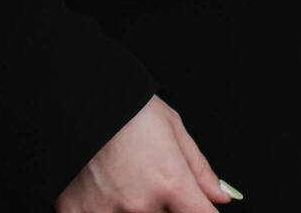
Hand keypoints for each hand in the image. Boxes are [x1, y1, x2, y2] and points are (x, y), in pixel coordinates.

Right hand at [55, 95, 237, 211]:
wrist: (77, 100)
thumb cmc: (128, 111)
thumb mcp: (174, 130)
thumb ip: (199, 170)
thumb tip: (222, 197)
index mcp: (170, 182)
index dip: (201, 211)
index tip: (195, 205)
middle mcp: (141, 205)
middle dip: (164, 204)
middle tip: (148, 178)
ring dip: (133, 206)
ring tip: (123, 181)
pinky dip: (103, 208)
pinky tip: (100, 190)